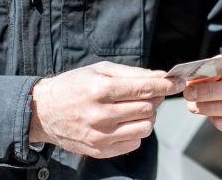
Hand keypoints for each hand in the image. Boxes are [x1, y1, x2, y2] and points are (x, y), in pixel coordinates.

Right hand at [29, 61, 184, 158]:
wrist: (43, 112)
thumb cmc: (73, 86)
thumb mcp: (99, 70)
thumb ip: (132, 73)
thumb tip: (161, 76)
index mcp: (100, 90)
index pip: (144, 89)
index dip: (166, 85)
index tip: (178, 82)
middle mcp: (101, 115)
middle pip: (148, 109)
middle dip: (155, 99)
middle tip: (150, 94)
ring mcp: (100, 136)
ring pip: (145, 128)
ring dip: (147, 117)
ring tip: (136, 109)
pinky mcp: (100, 150)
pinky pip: (134, 143)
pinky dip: (135, 132)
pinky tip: (124, 122)